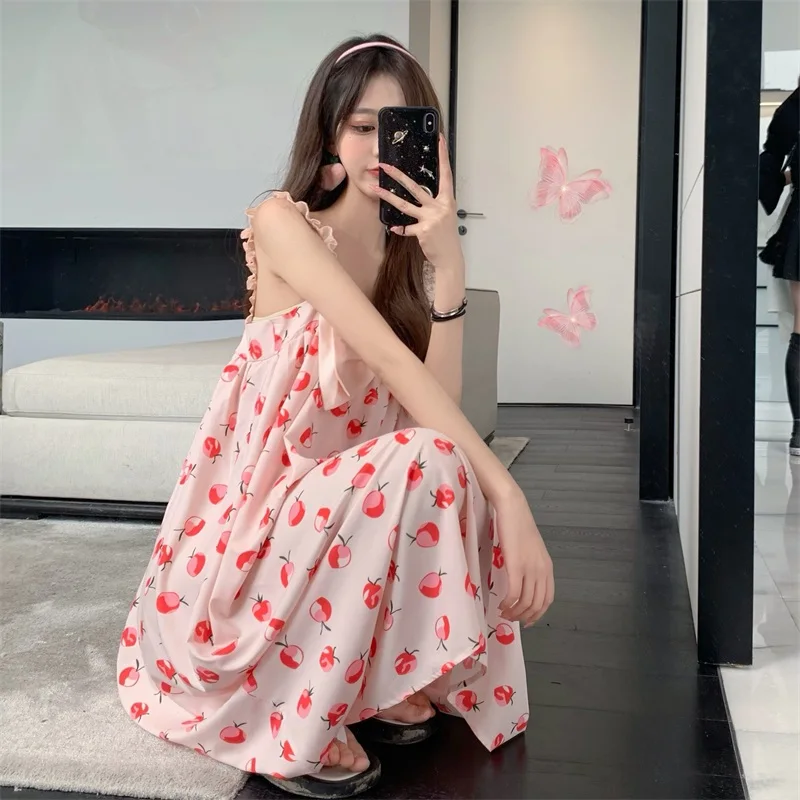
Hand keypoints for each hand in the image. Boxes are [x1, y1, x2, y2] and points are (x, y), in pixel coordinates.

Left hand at [371, 134, 462, 266]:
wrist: (450, 256)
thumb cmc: (446, 236)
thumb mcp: (445, 215)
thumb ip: (434, 204)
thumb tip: (421, 195)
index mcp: (447, 200)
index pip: (445, 173)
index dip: (443, 156)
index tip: (439, 140)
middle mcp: (439, 206)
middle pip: (415, 187)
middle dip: (398, 175)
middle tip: (385, 166)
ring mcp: (431, 218)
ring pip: (405, 205)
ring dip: (388, 197)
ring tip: (376, 190)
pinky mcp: (423, 230)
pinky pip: (406, 227)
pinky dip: (400, 228)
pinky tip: (394, 228)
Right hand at [494, 489, 554, 626]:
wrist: (512, 508)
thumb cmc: (518, 525)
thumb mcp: (530, 548)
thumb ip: (531, 565)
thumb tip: (523, 581)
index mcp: (547, 567)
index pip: (547, 599)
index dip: (537, 614)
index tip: (526, 620)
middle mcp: (542, 570)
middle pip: (537, 604)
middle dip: (524, 616)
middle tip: (510, 618)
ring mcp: (530, 568)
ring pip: (526, 602)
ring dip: (514, 612)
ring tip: (503, 612)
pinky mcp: (515, 565)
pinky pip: (514, 593)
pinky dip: (508, 603)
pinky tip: (501, 604)